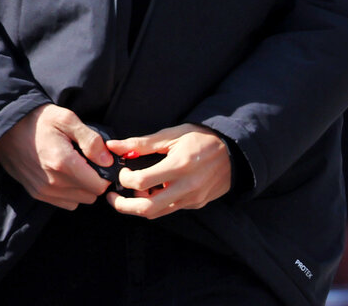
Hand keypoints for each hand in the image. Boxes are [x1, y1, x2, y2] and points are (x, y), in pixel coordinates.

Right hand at [0, 103, 112, 209]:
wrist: (7, 129)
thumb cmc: (40, 121)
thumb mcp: (68, 120)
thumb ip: (91, 140)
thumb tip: (108, 161)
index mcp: (63, 163)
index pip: (99, 185)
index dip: (107, 174)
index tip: (104, 161)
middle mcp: (53, 182)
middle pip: (91, 195)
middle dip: (96, 180)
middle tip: (92, 162)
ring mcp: (43, 191)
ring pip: (78, 201)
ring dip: (83, 188)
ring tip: (79, 167)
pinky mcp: (36, 194)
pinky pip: (64, 203)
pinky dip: (70, 193)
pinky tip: (67, 175)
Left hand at [102, 124, 232, 218]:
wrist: (235, 150)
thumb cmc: (202, 138)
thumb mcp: (173, 135)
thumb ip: (142, 143)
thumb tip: (113, 146)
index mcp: (180, 165)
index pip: (141, 182)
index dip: (125, 178)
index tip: (123, 171)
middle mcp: (187, 186)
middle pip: (146, 208)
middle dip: (122, 205)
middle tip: (112, 197)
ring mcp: (193, 198)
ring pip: (156, 213)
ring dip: (138, 206)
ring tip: (133, 193)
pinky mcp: (196, 204)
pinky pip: (170, 209)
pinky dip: (156, 203)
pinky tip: (154, 191)